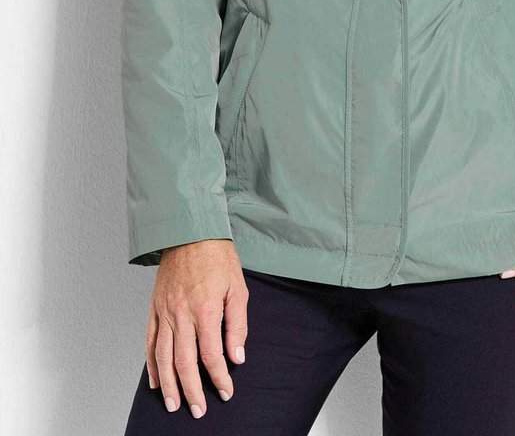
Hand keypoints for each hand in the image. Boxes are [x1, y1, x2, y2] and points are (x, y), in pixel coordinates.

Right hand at [145, 239, 248, 416]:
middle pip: (184, 363)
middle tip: (198, 411)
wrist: (190, 230)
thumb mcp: (238, 287)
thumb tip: (237, 356)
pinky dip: (151, 364)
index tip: (226, 392)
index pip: (211, 355)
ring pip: (163, 357)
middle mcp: (181, 314)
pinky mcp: (154, 307)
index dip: (219, 378)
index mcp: (204, 309)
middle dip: (192, 391)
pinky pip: (150, 341)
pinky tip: (154, 380)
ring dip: (168, 385)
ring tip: (174, 405)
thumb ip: (237, 324)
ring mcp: (164, 312)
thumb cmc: (217, 257)